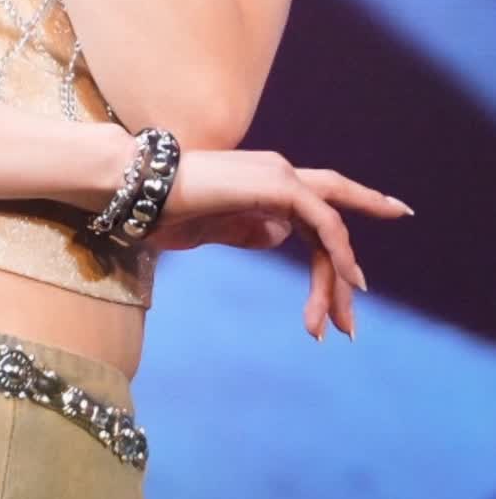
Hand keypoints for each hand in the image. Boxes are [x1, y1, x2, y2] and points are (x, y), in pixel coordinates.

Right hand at [151, 145, 414, 340]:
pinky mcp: (277, 183)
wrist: (140, 191)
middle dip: (348, 271)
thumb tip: (276, 234)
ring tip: (338, 326)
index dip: (340, 241)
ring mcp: (279, 173)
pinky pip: (323, 222)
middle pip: (330, 221)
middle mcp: (278, 172)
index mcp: (264, 183)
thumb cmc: (165, 212)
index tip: (359, 273)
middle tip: (350, 324)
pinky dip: (340, 253)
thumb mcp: (216, 229)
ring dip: (338, 280)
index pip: (316, 213)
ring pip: (330, 230)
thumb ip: (249, 228)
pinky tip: (349, 283)